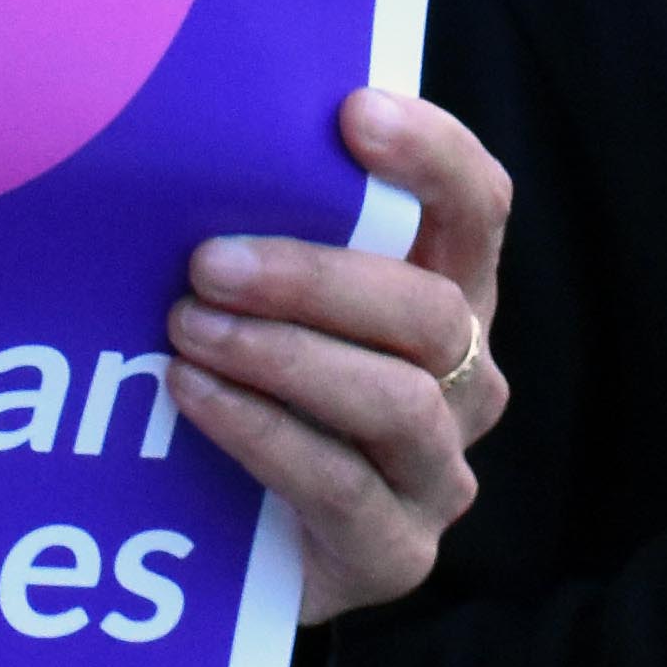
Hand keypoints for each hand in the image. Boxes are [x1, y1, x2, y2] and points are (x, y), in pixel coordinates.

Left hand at [163, 88, 507, 623]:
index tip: (351, 114)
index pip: (477, 207)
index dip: (432, 155)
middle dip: (316, 278)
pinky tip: (195, 398)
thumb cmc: (252, 395)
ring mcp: (438, 472)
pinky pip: (343, 487)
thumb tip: (196, 138)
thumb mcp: (268, 305)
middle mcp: (465, 380)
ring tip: (189, 332)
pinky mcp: (396, 551)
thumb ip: (267, 233)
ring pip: (398, 401)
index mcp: (448, 294)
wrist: (234, 552)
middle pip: (430, 311)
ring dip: (285, 357)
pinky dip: (263, 434)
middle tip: (208, 262)